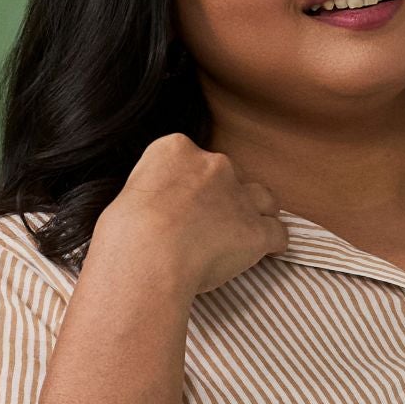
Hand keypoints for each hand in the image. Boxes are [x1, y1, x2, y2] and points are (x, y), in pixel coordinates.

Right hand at [86, 134, 285, 308]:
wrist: (148, 254)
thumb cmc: (126, 234)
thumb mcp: (127, 196)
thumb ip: (152, 195)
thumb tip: (156, 216)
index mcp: (175, 150)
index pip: (190, 158)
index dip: (189, 183)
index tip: (181, 204)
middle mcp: (212, 165)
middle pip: (227, 175)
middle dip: (221, 197)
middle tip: (205, 226)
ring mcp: (238, 196)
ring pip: (263, 198)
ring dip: (256, 212)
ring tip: (245, 232)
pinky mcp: (256, 230)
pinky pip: (278, 232)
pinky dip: (274, 242)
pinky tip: (269, 251)